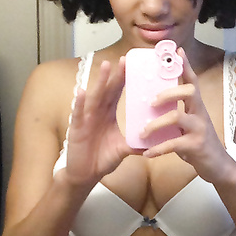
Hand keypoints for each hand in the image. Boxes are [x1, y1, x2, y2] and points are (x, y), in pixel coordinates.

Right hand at [64, 57, 132, 186]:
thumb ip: (138, 144)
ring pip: (94, 97)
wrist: (86, 175)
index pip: (116, 92)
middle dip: (114, 74)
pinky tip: (82, 92)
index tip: (132, 65)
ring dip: (99, 82)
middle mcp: (97, 113)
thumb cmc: (102, 160)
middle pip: (107, 90)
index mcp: (107, 114)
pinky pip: (78, 114)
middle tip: (123, 59)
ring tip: (105, 66)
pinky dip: (80, 103)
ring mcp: (86, 119)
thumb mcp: (123, 150)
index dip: (123, 79)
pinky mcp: (77, 129)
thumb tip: (159, 143)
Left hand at [142, 49, 233, 183]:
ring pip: (177, 117)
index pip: (192, 81)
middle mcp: (200, 114)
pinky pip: (174, 144)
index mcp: (196, 106)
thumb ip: (175, 114)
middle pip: (188, 92)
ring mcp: (200, 129)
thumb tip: (151, 105)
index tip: (178, 50)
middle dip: (168, 93)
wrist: (217, 166)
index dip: (186, 66)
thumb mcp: (188, 125)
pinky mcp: (196, 146)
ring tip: (142, 132)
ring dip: (156, 124)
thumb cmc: (198, 143)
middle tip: (150, 102)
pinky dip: (158, 149)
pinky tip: (147, 153)